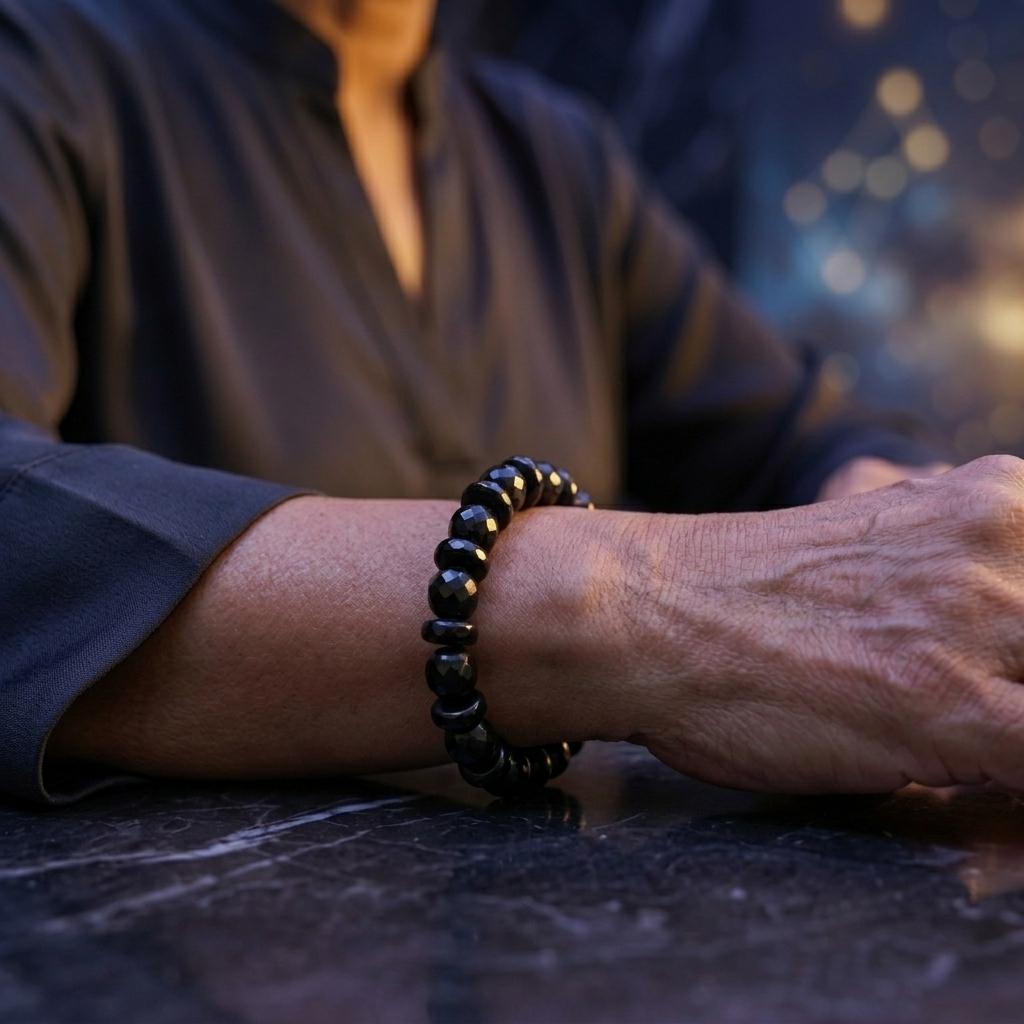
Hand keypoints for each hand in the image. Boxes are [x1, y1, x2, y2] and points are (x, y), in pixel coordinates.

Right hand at [626, 455, 1023, 793]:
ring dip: (1019, 713)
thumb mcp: (884, 544)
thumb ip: (967, 571)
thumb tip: (1003, 630)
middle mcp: (1002, 543)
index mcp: (996, 499)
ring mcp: (980, 621)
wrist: (650, 611)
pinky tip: (981, 776)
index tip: (1014, 665)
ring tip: (968, 727)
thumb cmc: (748, 595)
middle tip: (992, 696)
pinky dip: (1023, 782)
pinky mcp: (951, 705)